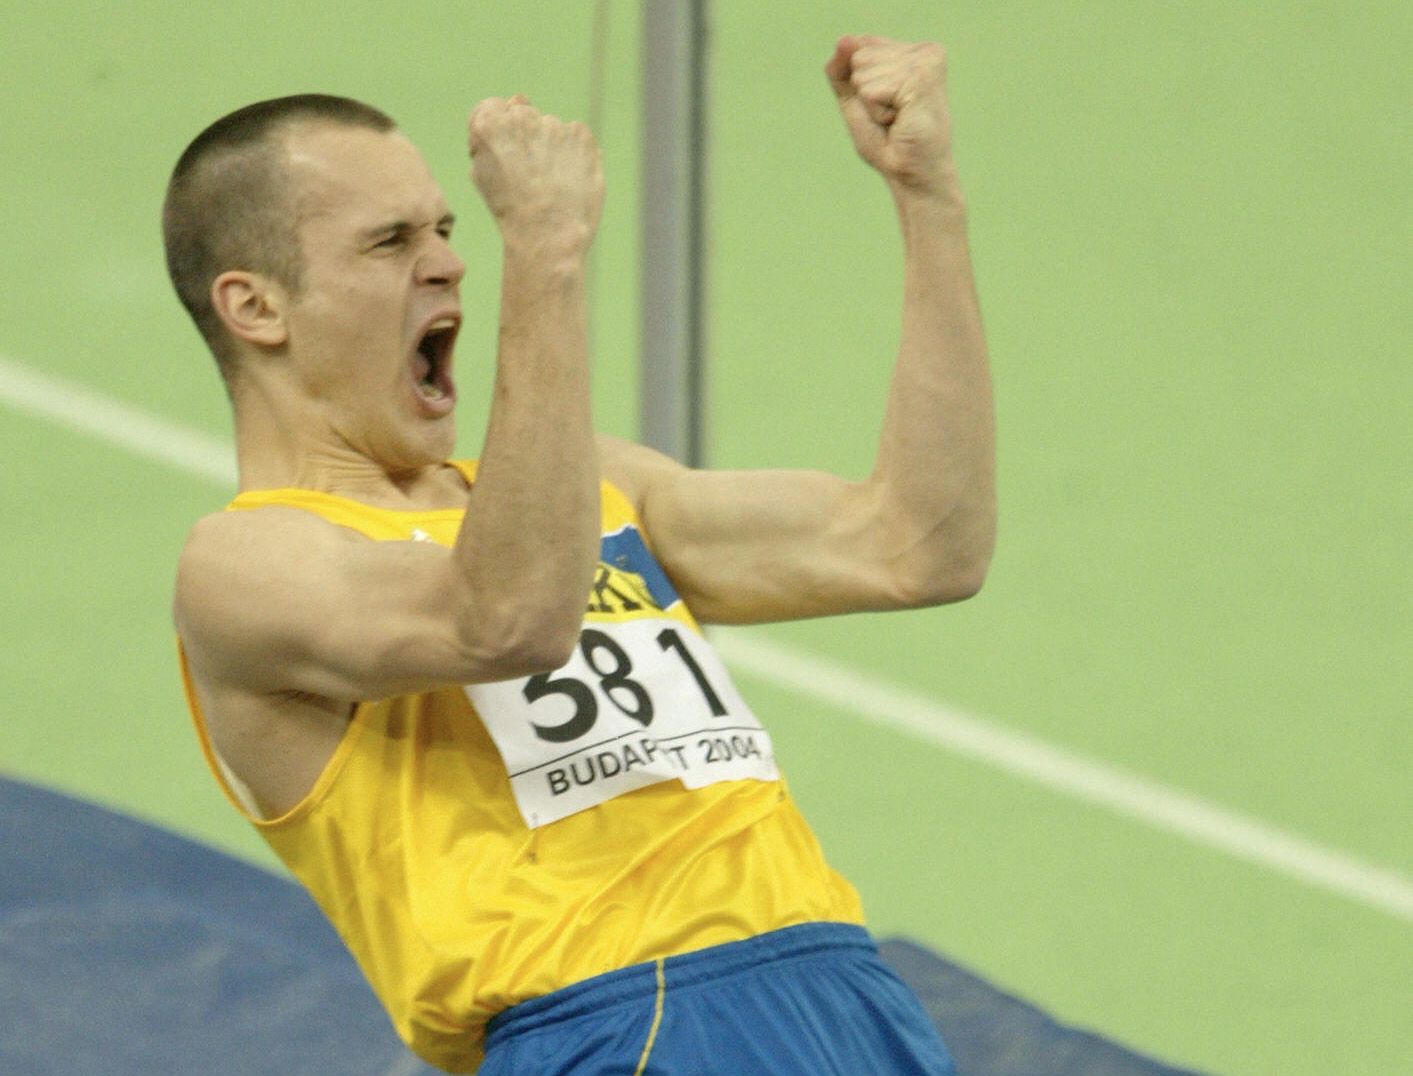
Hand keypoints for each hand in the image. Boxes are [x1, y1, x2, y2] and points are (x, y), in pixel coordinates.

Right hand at [468, 96, 603, 249]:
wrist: (548, 237)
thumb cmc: (510, 210)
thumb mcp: (482, 173)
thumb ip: (491, 133)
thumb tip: (518, 98)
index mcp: (490, 123)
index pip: (490, 108)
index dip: (496, 135)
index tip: (503, 159)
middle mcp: (522, 117)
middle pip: (522, 116)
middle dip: (525, 139)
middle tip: (529, 177)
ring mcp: (554, 125)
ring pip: (550, 129)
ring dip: (550, 148)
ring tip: (550, 184)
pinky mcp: (581, 136)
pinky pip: (576, 136)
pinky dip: (574, 154)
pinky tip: (567, 180)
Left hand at [825, 36, 954, 192]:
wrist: (911, 175)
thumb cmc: (888, 142)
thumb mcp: (855, 99)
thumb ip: (842, 68)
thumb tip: (844, 40)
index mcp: (914, 51)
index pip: (859, 47)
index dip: (860, 85)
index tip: (886, 106)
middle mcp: (925, 51)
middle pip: (859, 56)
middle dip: (865, 94)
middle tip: (892, 117)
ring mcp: (925, 63)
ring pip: (862, 73)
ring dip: (872, 106)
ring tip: (898, 120)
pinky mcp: (920, 80)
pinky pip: (870, 90)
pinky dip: (877, 113)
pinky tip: (900, 122)